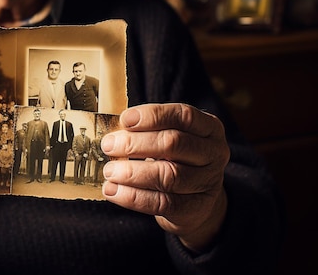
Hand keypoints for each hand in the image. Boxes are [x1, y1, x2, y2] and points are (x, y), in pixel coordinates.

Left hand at [101, 103, 229, 252]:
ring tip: (109, 171)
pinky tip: (112, 190)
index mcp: (209, 128)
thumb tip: (112, 132)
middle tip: (108, 145)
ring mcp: (208, 182)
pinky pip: (162, 203)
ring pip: (168, 175)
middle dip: (135, 143)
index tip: (125, 119)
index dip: (153, 115)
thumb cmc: (174, 159)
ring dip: (132, 173)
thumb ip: (147, 131)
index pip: (183, 116)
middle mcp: (214, 153)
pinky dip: (132, 197)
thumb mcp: (169, 138)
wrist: (196, 201)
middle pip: (174, 143)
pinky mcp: (196, 208)